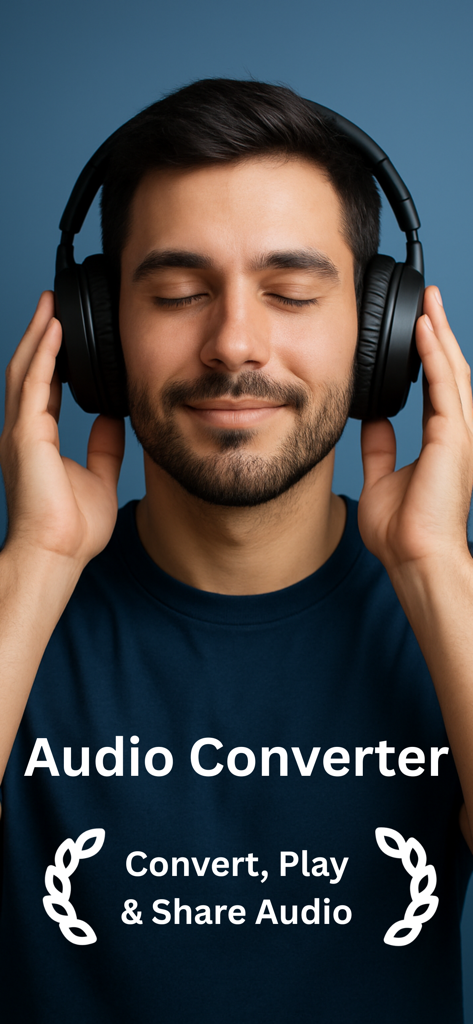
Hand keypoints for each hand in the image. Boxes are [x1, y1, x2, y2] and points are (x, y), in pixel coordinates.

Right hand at [0, 291, 124, 569]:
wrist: (56, 554)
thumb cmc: (72, 528)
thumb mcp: (99, 476)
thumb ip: (104, 445)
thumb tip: (113, 416)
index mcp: (38, 440)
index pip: (43, 386)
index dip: (52, 356)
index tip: (65, 329)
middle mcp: (23, 431)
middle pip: (28, 369)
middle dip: (40, 334)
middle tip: (53, 302)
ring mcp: (20, 431)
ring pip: (25, 369)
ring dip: (39, 334)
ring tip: (52, 304)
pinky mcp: (25, 434)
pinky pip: (32, 383)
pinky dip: (43, 354)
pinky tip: (55, 330)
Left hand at [358, 285, 472, 575]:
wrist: (414, 557)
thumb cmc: (402, 530)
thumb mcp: (382, 476)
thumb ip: (381, 445)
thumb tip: (373, 420)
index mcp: (442, 441)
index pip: (437, 386)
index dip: (430, 354)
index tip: (419, 325)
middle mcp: (455, 433)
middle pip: (450, 371)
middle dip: (440, 332)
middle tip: (429, 298)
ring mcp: (459, 434)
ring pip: (452, 372)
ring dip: (440, 334)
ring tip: (429, 302)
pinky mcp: (454, 438)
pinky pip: (444, 387)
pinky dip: (435, 356)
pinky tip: (425, 331)